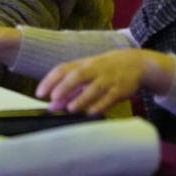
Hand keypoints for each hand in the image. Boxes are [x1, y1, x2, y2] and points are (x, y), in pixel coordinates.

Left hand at [36, 49, 173, 114]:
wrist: (136, 63)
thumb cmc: (106, 69)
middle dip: (64, 86)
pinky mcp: (120, 88)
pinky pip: (110, 97)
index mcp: (83, 64)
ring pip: (94, 87)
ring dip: (82, 98)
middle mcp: (94, 69)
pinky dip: (101, 105)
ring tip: (70, 108)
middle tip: (53, 98)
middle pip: (78, 75)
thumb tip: (53, 104)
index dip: (50, 80)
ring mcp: (108, 78)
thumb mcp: (88, 75)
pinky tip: (91, 112)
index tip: (39, 93)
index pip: (63, 69)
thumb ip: (70, 89)